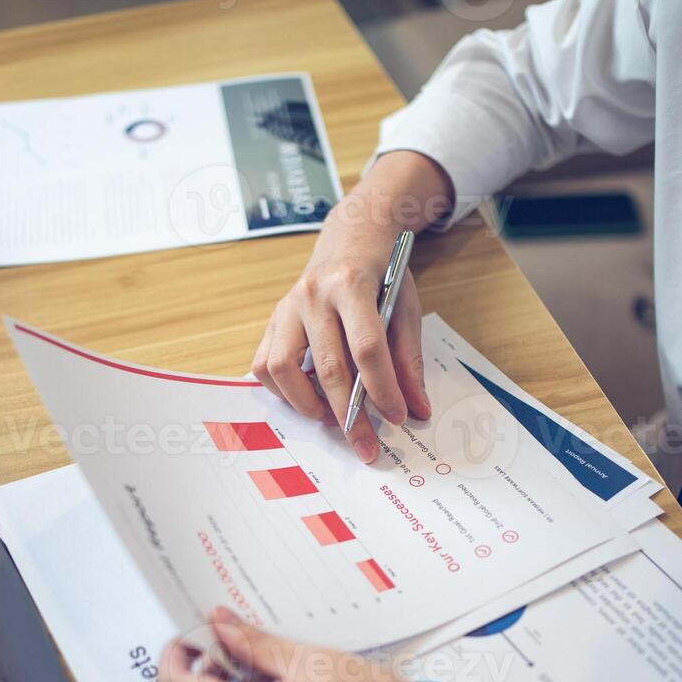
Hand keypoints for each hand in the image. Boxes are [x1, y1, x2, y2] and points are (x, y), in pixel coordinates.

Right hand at [252, 153, 449, 463]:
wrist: (351, 234)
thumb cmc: (382, 271)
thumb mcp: (405, 307)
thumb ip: (408, 360)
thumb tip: (417, 410)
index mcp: (352, 285)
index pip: (367, 349)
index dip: (382, 389)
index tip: (397, 418)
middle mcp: (313, 294)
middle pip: (329, 367)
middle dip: (350, 416)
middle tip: (367, 446)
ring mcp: (287, 307)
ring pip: (284, 369)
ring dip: (308, 405)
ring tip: (331, 420)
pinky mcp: (273, 319)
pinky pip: (264, 365)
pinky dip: (282, 391)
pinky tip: (306, 400)